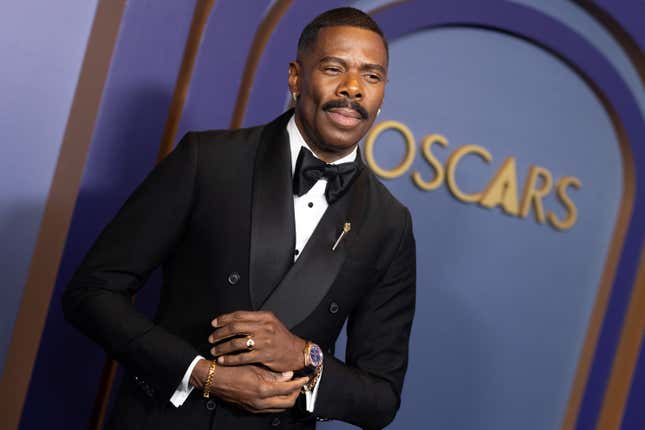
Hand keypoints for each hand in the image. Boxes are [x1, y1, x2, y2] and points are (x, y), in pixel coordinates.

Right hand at [190, 359, 307, 412]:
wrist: (215, 379)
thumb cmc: (233, 368)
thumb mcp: (255, 367)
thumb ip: (274, 373)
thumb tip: (289, 375)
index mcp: (263, 390)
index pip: (288, 390)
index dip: (299, 383)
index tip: (305, 377)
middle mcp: (260, 402)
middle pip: (287, 403)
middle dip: (296, 393)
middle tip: (299, 383)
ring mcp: (255, 408)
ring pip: (279, 408)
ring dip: (287, 398)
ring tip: (290, 386)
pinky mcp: (251, 409)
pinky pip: (270, 409)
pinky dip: (277, 402)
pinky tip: (277, 391)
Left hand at [208, 311, 305, 371]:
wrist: (297, 352)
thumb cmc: (282, 339)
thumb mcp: (271, 323)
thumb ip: (255, 321)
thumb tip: (234, 321)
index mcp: (265, 317)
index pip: (239, 315)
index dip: (223, 319)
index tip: (214, 323)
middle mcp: (264, 327)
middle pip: (235, 328)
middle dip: (219, 333)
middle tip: (211, 338)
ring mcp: (264, 342)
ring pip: (236, 343)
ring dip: (222, 347)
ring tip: (214, 350)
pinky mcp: (264, 355)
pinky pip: (242, 357)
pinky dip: (230, 359)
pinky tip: (223, 361)